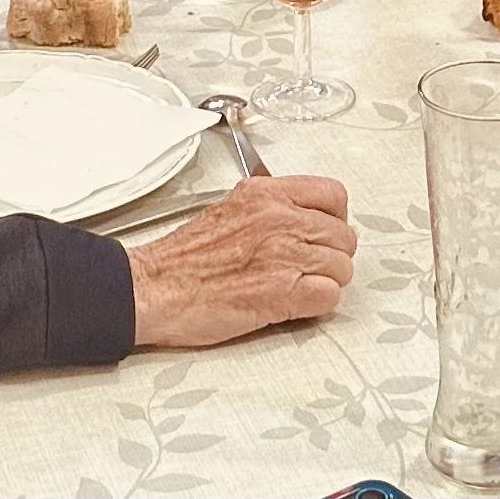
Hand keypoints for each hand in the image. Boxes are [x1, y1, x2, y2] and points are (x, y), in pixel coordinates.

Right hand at [127, 174, 355, 345]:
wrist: (156, 288)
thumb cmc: (185, 258)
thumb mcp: (230, 209)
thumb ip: (269, 208)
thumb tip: (300, 218)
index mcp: (266, 193)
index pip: (333, 194)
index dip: (334, 219)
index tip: (323, 234)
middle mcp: (280, 218)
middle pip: (343, 235)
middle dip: (332, 256)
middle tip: (310, 269)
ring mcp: (283, 254)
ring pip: (341, 267)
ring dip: (326, 282)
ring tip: (300, 289)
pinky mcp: (281, 293)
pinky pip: (329, 296)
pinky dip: (318, 305)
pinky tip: (296, 305)